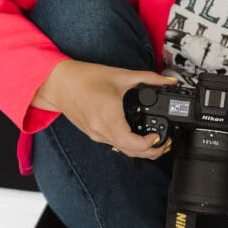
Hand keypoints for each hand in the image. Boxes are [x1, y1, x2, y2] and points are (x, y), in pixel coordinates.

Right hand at [36, 59, 178, 159]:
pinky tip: (136, 135)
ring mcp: (96, 134)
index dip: (149, 144)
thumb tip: (168, 81)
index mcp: (109, 117)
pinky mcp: (93, 133)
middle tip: (164, 142)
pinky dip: (128, 144)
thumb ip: (148, 78)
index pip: (132, 144)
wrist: (58, 83)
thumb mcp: (121, 75)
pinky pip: (114, 143)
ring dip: (140, 149)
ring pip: (122, 150)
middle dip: (151, 152)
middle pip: (130, 152)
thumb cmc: (84, 78)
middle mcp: (101, 130)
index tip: (159, 135)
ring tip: (154, 139)